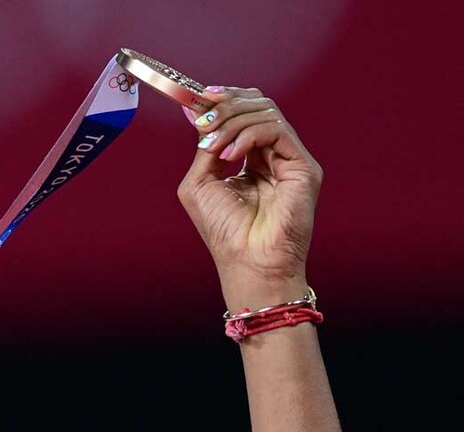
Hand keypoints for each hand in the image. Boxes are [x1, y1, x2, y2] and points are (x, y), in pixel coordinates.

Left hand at [177, 87, 322, 309]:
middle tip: (203, 118)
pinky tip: (230, 154)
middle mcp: (273, 155)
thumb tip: (199, 113)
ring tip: (213, 145)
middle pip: (257, 105)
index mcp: (251, 158)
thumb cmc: (223, 231)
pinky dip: (248, 134)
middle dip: (225, 105)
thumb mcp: (200, 181)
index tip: (200, 97)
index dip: (223, 99)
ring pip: (266, 112)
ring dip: (232, 121)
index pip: (244, 112)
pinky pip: (277, 130)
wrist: (247, 262)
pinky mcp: (303, 167)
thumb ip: (205, 146)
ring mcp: (290, 159)